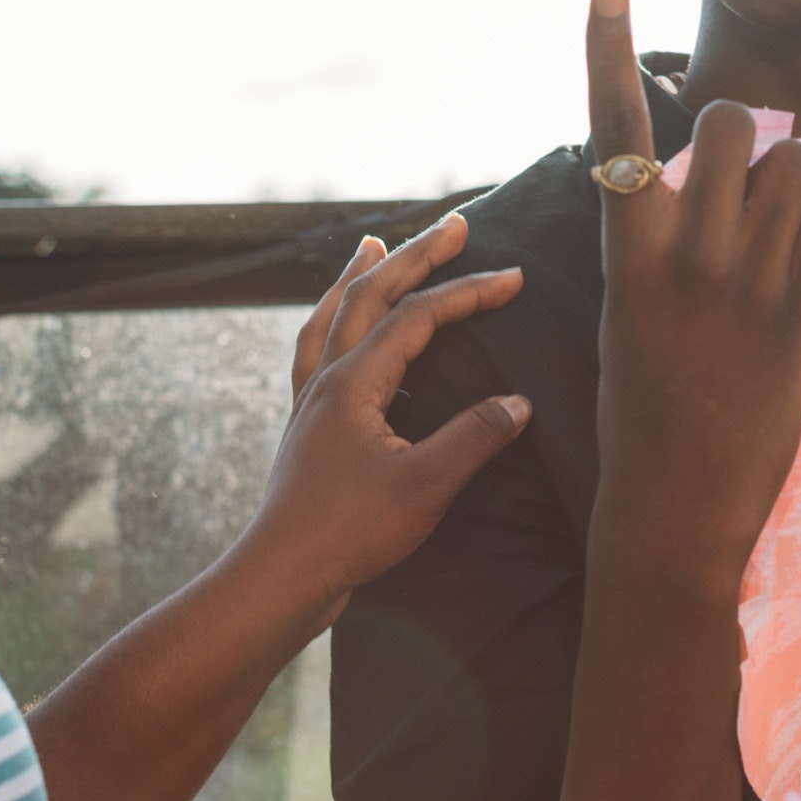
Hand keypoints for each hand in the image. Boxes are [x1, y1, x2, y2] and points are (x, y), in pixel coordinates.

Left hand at [251, 214, 530, 616]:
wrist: (282, 576)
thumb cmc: (350, 532)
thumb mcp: (425, 486)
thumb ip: (474, 438)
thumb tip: (519, 403)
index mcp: (354, 382)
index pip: (417, 318)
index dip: (467, 292)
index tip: (514, 278)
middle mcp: (326, 378)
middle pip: (369, 296)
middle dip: (415, 255)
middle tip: (454, 224)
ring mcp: (310, 401)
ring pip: (332, 316)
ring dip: (358, 276)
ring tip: (372, 244)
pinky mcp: (307, 427)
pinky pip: (315, 351)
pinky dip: (331, 322)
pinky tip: (338, 329)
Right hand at [583, 0, 800, 586]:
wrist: (673, 500)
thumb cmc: (643, 413)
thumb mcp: (627, 316)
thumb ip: (653, 243)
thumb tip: (684, 183)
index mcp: (626, 253)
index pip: (611, 131)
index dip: (606, 50)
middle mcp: (682, 251)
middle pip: (720, 129)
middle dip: (736, 135)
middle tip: (736, 187)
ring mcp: (742, 276)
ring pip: (781, 157)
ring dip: (788, 167)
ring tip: (775, 228)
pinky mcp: (797, 300)